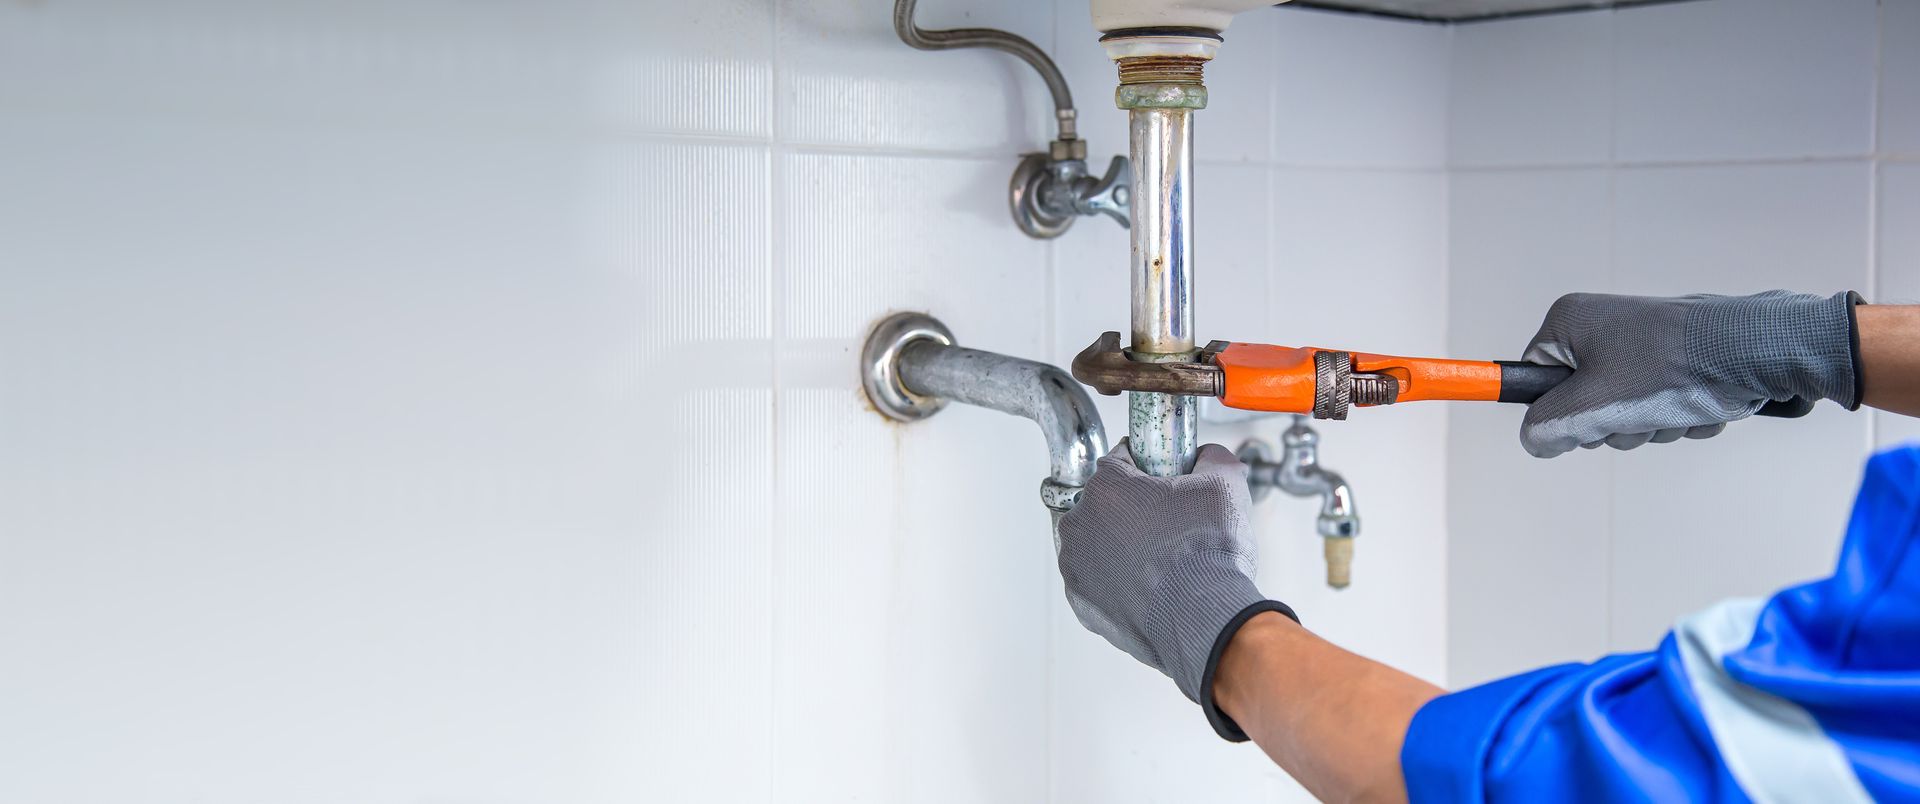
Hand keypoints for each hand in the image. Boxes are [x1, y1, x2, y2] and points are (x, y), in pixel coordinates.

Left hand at [1056, 441, 1291, 736]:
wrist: (1206, 620)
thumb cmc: (1208, 556)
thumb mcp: (1225, 483)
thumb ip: (1211, 457)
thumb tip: (1207, 456)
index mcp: (1106, 488)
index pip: (1120, 460)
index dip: (1148, 466)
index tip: (1164, 479)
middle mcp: (1080, 525)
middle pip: (1104, 503)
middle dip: (1131, 509)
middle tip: (1169, 524)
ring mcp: (1076, 568)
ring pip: (1096, 543)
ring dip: (1119, 546)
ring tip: (1161, 559)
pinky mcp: (1083, 604)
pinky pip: (1097, 582)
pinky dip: (1116, 582)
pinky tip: (1148, 586)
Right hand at [1519, 290, 1860, 457]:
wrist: (1758, 351)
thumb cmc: (1675, 368)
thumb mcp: (1592, 405)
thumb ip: (1547, 427)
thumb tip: (1535, 441)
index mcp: (1570, 321)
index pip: (1533, 380)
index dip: (1557, 412)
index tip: (1584, 423)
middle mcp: (1602, 325)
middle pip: (1579, 402)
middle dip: (1613, 425)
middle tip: (1637, 417)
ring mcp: (1640, 343)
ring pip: (1623, 411)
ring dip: (1649, 426)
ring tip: (1675, 410)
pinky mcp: (1674, 360)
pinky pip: (1658, 406)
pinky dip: (1676, 418)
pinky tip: (1699, 407)